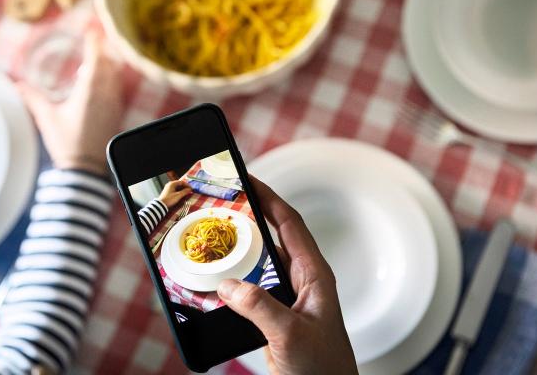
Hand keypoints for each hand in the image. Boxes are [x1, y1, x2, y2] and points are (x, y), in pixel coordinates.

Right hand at [19, 32, 123, 174]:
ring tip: (98, 58)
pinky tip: (102, 82)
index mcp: (88, 93)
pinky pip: (117, 89)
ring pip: (115, 77)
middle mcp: (105, 96)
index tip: (91, 31)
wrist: (85, 169)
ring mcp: (113, 105)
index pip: (95, 60)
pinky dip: (111, 79)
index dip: (93, 43)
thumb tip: (17, 85)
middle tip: (95, 40)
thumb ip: (32, 98)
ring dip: (108, 64)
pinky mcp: (116, 114)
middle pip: (109, 65)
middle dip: (102, 51)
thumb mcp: (46, 118)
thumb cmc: (66, 143)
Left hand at [158, 179, 191, 207]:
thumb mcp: (178, 195)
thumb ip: (185, 192)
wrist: (161, 205)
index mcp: (172, 184)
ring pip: (177, 188)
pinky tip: (182, 195)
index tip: (191, 189)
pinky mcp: (168, 192)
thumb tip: (190, 189)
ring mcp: (168, 188)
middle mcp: (170, 185)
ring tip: (187, 194)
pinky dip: (179, 192)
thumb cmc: (169, 199)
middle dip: (185, 188)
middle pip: (179, 184)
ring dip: (182, 190)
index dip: (187, 185)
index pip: (182, 182)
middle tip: (189, 191)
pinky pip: (175, 190)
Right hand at [217, 176, 357, 374]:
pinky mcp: (273, 318)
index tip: (249, 180)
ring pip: (259, 264)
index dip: (270, 199)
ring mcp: (287, 300)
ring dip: (237, 251)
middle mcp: (301, 283)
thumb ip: (261, 308)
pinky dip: (231, 281)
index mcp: (315, 276)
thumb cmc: (324, 370)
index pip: (290, 225)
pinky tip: (213, 281)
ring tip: (212, 236)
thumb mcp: (290, 335)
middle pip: (272, 238)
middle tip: (223, 203)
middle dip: (249, 218)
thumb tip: (229, 286)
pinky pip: (249, 290)